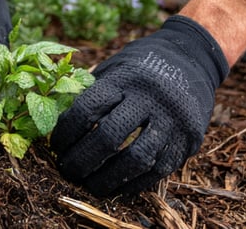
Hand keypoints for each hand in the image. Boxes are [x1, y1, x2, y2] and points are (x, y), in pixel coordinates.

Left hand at [50, 15, 229, 195]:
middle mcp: (149, 98)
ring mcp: (172, 120)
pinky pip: (160, 170)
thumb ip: (91, 92)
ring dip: (108, 178)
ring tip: (89, 186)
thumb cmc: (140, 67)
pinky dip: (135, 184)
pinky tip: (116, 187)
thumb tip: (57, 122)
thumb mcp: (114, 68)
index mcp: (124, 79)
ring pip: (136, 159)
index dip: (65, 132)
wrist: (191, 57)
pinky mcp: (189, 139)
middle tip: (66, 170)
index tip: (55, 146)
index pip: (87, 109)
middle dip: (82, 160)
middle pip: (109, 137)